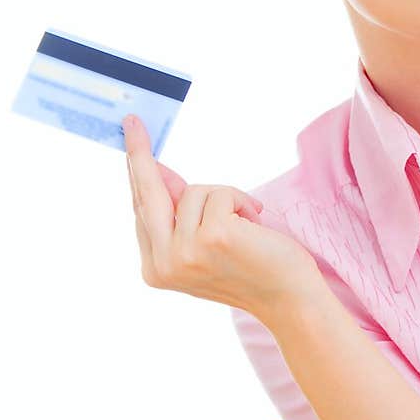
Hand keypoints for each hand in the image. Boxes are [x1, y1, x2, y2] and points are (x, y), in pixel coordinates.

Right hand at [123, 113, 323, 321]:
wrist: (289, 299)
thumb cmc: (252, 267)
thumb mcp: (205, 241)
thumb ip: (179, 212)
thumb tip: (157, 170)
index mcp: (155, 269)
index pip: (141, 210)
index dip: (136, 172)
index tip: (131, 136)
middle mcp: (163, 265)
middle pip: (147, 194)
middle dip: (139, 153)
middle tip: (132, 121)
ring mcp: (185, 252)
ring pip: (194, 191)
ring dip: (226, 198)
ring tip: (246, 225)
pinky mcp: (212, 236)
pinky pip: (220, 193)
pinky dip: (241, 201)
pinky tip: (254, 225)